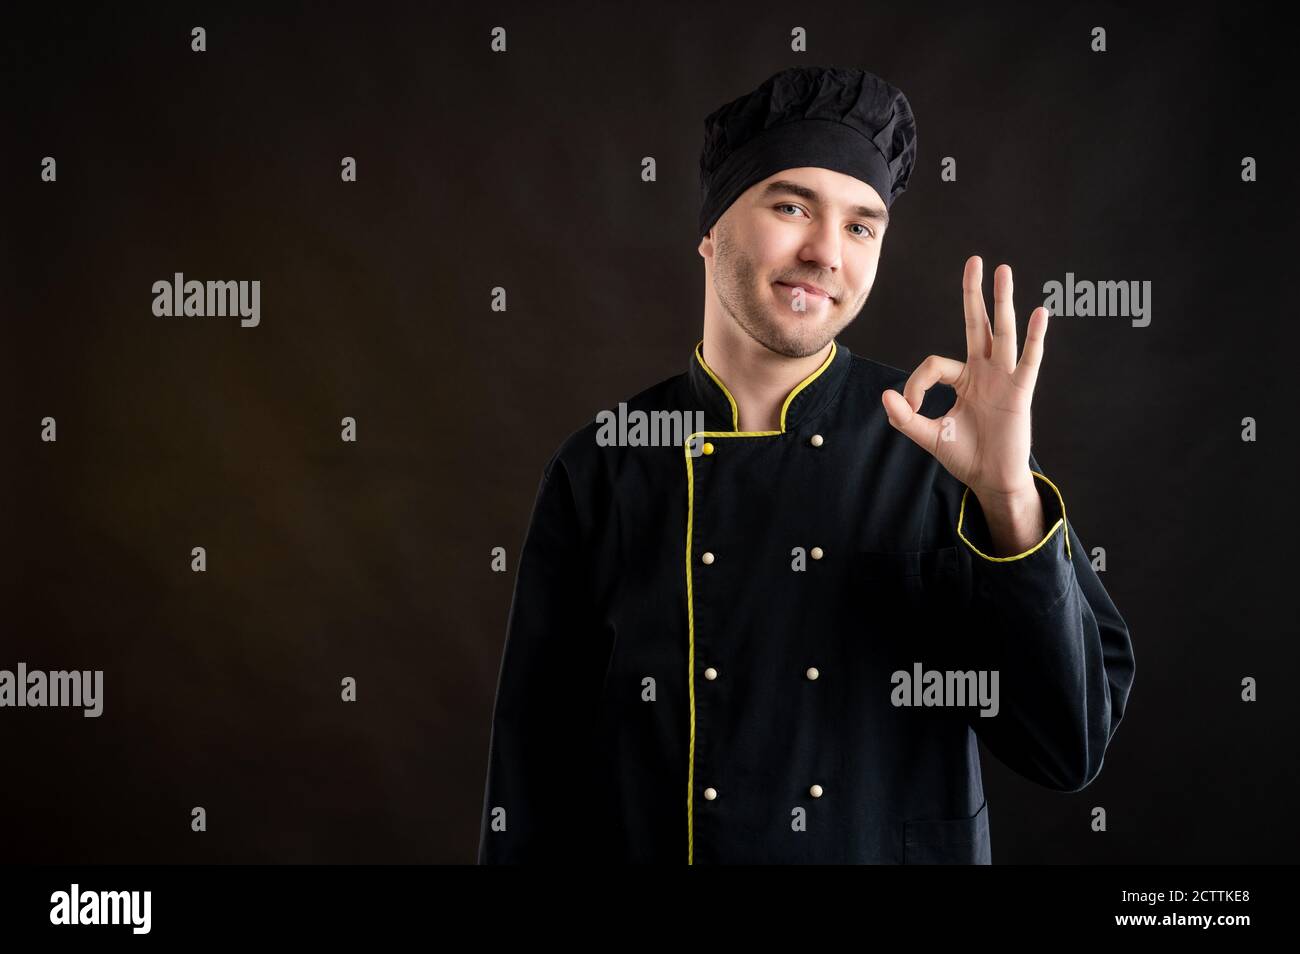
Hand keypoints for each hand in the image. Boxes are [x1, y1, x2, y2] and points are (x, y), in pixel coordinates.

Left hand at [881, 256, 1048, 501]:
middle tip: (974, 261)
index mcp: (963, 379)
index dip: (915, 384)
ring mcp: (1004, 379)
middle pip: (978, 324)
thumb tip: (886, 396)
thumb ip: (905, 417)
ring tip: (1003, 270)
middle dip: (974, 294)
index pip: (934, 364)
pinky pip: (1029, 360)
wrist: (991, 480)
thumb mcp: (928, 435)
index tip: (908, 407)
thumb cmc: (965, 455)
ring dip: (1003, 302)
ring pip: (1003, 333)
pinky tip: (1038, 313)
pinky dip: (1035, 337)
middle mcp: (985, 372)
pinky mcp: (1020, 392)